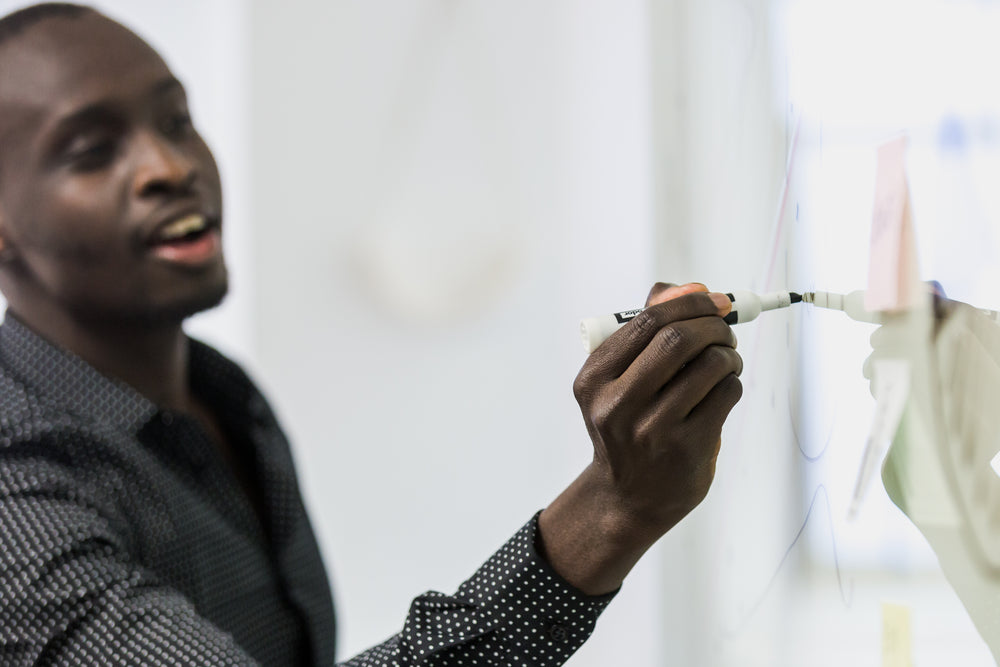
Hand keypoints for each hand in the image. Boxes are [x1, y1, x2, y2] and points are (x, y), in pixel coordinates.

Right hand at [573, 282, 742, 532]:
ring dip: (729, 353)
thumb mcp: (618, 378)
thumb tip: (690, 288)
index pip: (647, 322)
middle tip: (724, 328)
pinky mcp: (687, 450)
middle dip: (713, 325)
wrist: (628, 497)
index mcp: (594, 379)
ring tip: (725, 360)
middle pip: (679, 340)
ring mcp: (652, 431)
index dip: (689, 303)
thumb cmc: (628, 424)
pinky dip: (732, 382)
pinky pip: (726, 394)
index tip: (713, 299)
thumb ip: (646, 327)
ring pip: (710, 365)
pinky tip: (721, 390)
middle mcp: (616, 405)